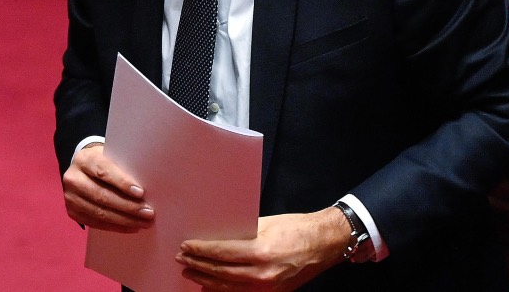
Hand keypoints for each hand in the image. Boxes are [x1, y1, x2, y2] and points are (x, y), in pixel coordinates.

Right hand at [62, 144, 153, 231]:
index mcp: (85, 159)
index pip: (104, 172)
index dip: (122, 183)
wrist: (83, 168)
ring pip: (99, 212)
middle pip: (102, 195)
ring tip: (143, 223)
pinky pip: (95, 223)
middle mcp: (73, 178)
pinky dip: (114, 226)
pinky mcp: (72, 212)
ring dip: (124, 220)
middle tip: (148, 213)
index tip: (141, 193)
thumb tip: (147, 186)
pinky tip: (130, 227)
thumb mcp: (113, 156)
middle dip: (128, 206)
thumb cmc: (106, 161)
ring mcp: (70, 197)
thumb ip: (124, 167)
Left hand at [177, 208, 351, 290]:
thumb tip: (218, 235)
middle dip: (198, 265)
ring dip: (206, 280)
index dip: (201, 249)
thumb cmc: (299, 228)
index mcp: (262, 251)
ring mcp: (268, 288)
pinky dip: (224, 289)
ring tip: (191, 272)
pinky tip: (212, 284)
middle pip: (221, 272)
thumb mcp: (268, 223)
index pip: (222, 253)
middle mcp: (263, 274)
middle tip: (182, 258)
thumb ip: (243, 231)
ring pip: (228, 287)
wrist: (325, 244)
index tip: (187, 245)